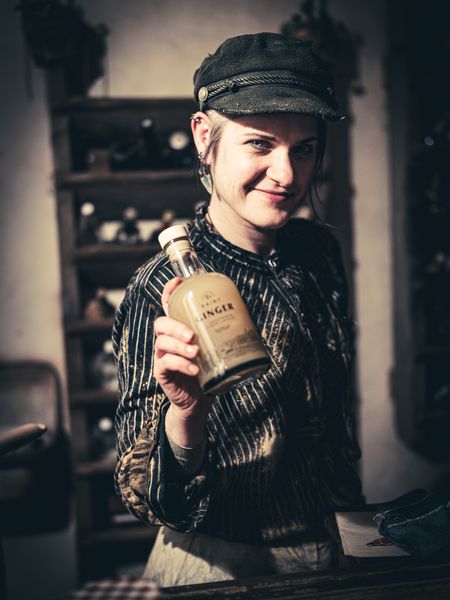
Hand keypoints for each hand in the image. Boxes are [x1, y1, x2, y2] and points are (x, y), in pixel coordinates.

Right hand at [154, 278, 211, 445]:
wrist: (198, 402)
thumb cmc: (208, 372)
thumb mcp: (216, 349)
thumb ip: (223, 333)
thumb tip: (246, 316)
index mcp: (179, 329)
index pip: (169, 306)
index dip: (170, 292)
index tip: (178, 282)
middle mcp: (167, 340)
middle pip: (161, 323)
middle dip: (176, 326)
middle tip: (192, 335)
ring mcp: (162, 356)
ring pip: (162, 343)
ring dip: (179, 346)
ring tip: (196, 352)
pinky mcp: (162, 373)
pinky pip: (166, 364)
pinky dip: (180, 365)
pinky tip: (194, 370)